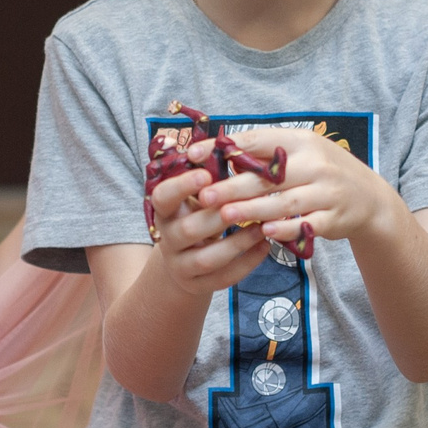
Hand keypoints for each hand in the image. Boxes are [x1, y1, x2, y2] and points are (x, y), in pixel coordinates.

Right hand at [147, 140, 274, 296]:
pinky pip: (223, 278)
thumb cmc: (197, 215)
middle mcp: (167, 239)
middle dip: (217, 217)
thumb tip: (224, 142)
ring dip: (237, 242)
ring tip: (263, 227)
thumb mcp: (195, 195)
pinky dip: (246, 263)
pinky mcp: (198, 285)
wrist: (184, 261)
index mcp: (164, 210)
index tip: (205, 175)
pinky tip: (265, 247)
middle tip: (245, 204)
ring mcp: (180, 265)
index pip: (162, 197)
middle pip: (188, 229)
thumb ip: (206, 174)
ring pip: (207, 258)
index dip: (181, 186)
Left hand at [209, 127, 397, 251]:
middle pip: (269, 176)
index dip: (225, 148)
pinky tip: (265, 233)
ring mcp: (328, 191)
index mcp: (301, 141)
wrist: (369, 198)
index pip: (258, 140)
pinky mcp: (334, 218)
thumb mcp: (301, 152)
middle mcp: (316, 163)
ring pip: (285, 201)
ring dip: (253, 210)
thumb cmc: (321, 172)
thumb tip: (218, 151)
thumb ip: (265, 152)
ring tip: (226, 216)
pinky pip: (306, 224)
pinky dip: (286, 228)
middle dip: (234, 186)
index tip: (194, 155)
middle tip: (204, 196)